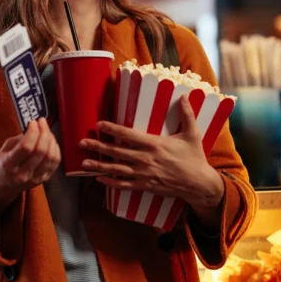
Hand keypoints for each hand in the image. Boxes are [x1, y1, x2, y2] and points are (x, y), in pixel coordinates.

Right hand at [0, 118, 60, 209]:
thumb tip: (34, 128)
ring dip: (51, 140)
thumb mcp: (3, 149)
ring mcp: (35, 178)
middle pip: (41, 151)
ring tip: (46, 131)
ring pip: (51, 157)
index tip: (33, 122)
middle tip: (42, 122)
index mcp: (8, 165)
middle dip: (44, 132)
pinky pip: (55, 162)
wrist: (3, 186)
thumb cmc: (2, 164)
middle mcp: (22, 174)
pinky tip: (50, 141)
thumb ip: (19, 139)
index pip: (26, 147)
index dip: (33, 132)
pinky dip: (55, 148)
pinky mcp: (44, 179)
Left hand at [79, 95, 223, 211]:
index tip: (99, 124)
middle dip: (98, 147)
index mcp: (155, 144)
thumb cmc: (195, 158)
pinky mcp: (145, 186)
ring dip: (99, 166)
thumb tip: (185, 96)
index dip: (112, 128)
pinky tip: (99, 179)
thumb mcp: (193, 134)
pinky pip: (124, 184)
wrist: (198, 184)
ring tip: (83, 163)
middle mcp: (145, 159)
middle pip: (117, 152)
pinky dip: (110, 182)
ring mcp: (144, 174)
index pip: (128, 134)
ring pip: (116, 169)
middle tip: (82, 143)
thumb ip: (187, 114)